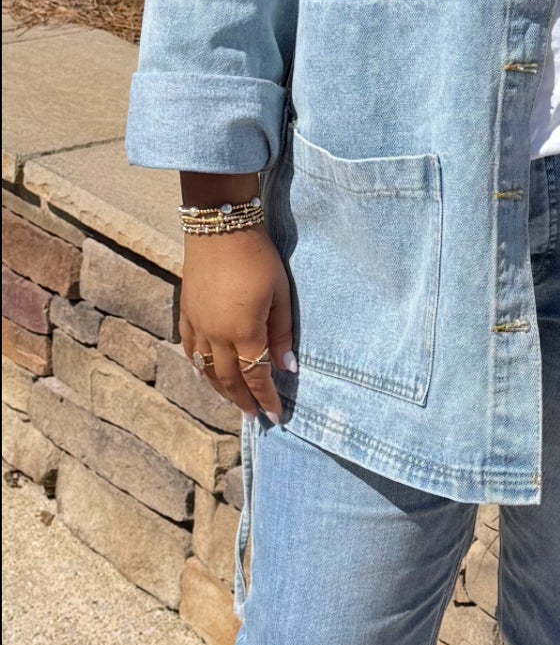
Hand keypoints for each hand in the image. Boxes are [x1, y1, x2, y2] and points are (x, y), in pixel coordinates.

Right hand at [180, 226, 294, 424]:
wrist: (220, 227)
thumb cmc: (258, 257)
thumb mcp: (280, 293)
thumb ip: (282, 332)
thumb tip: (288, 367)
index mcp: (244, 333)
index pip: (257, 377)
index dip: (266, 398)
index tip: (275, 417)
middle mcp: (217, 337)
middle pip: (230, 380)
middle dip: (244, 401)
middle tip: (254, 416)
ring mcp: (198, 326)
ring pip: (207, 370)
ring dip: (221, 390)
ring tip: (234, 401)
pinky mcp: (186, 313)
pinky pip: (190, 349)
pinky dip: (198, 367)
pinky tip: (203, 373)